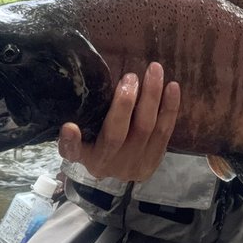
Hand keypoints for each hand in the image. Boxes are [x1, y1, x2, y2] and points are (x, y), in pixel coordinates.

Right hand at [58, 61, 180, 182]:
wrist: (118, 170)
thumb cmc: (96, 144)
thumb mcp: (81, 139)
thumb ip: (78, 127)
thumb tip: (74, 114)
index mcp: (85, 158)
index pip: (73, 152)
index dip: (71, 142)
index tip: (69, 127)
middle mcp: (108, 165)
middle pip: (117, 135)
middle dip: (125, 103)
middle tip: (130, 77)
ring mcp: (133, 165)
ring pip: (146, 130)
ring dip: (152, 98)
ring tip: (154, 71)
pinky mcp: (154, 160)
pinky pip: (165, 132)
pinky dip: (170, 108)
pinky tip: (173, 87)